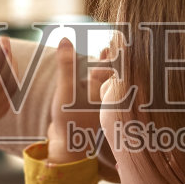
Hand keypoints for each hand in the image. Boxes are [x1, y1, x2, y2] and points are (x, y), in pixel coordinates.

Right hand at [45, 41, 112, 164]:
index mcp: (108, 91)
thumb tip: (65, 38)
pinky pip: (94, 88)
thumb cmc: (69, 120)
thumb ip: (67, 64)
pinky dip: (94, 77)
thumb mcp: (67, 89)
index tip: (119, 36)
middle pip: (111, 71)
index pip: (115, 65)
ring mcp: (99, 102)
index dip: (116, 50)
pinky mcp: (90, 108)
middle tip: (112, 41)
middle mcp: (107, 96)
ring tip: (105, 51)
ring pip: (103, 80)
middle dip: (110, 57)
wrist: (65, 146)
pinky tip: (91, 71)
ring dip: (102, 66)